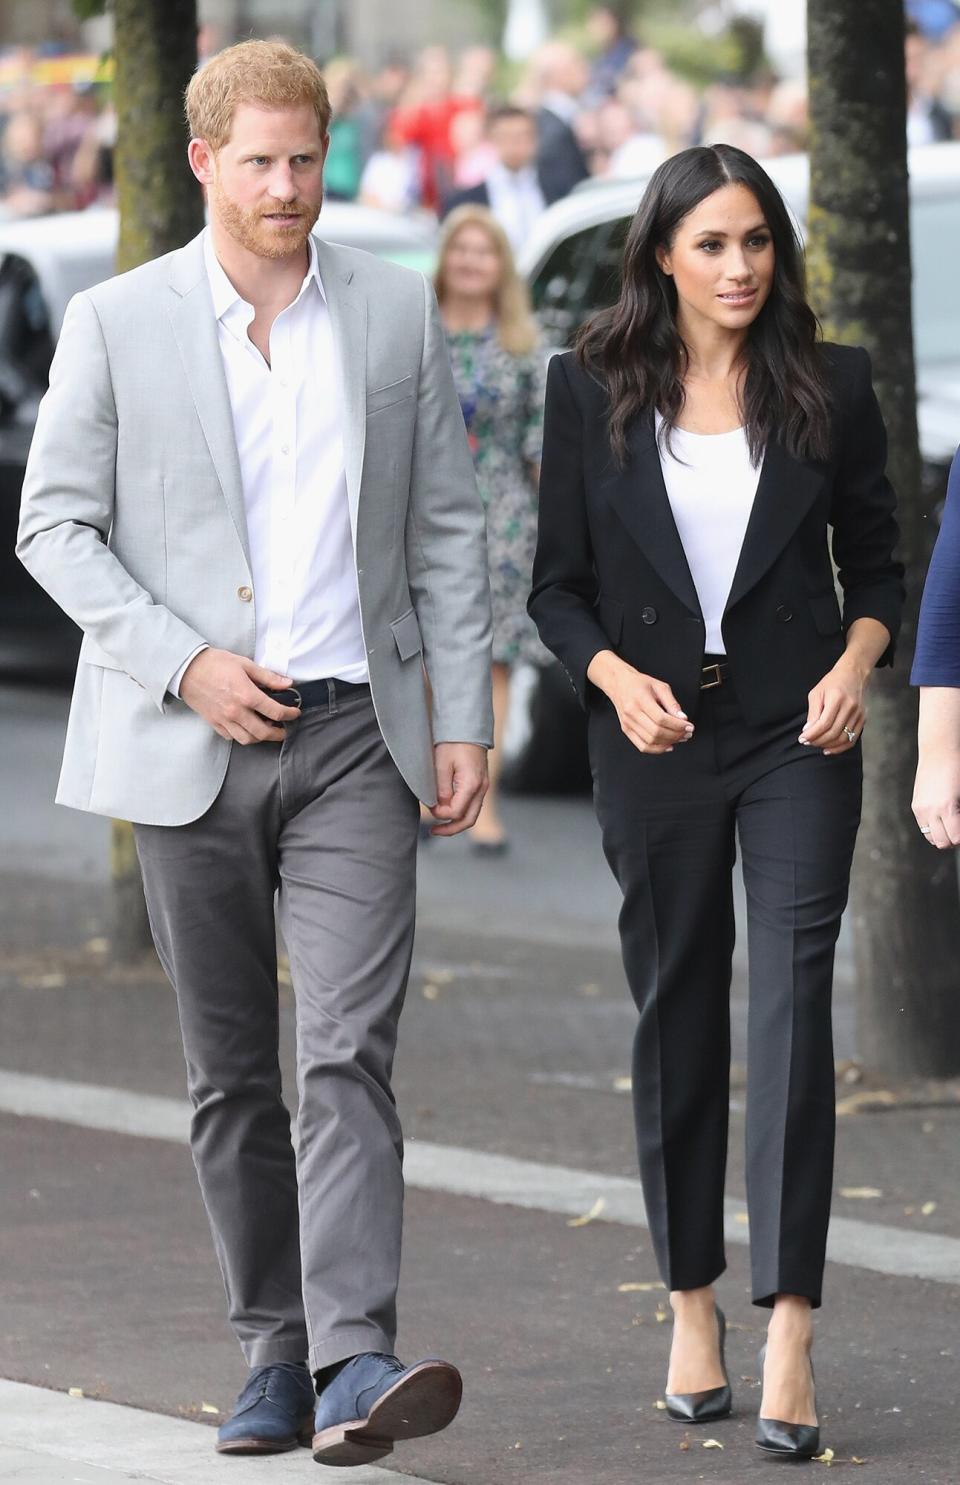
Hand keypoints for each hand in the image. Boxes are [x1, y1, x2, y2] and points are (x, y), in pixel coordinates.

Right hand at [179, 648, 300, 743]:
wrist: (187, 669)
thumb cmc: (215, 663)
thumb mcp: (245, 664)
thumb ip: (268, 677)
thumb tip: (287, 683)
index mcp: (246, 695)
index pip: (275, 711)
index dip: (289, 714)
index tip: (294, 713)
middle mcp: (236, 711)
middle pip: (263, 732)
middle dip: (278, 734)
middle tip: (284, 730)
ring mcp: (224, 719)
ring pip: (247, 739)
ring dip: (260, 738)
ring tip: (266, 731)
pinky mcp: (214, 723)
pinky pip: (231, 737)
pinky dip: (242, 736)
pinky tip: (247, 728)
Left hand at [428, 742, 488, 835]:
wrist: (467, 727)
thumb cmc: (452, 743)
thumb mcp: (440, 765)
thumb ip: (440, 790)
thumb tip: (438, 807)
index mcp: (472, 784)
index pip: (456, 812)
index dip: (440, 815)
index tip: (428, 807)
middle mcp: (481, 789)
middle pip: (468, 820)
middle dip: (450, 829)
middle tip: (433, 832)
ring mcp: (483, 787)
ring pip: (472, 815)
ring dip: (456, 823)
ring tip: (439, 826)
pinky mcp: (480, 785)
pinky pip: (472, 806)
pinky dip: (461, 813)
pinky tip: (447, 812)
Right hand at [591, 652, 692, 754]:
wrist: (619, 683)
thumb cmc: (639, 683)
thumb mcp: (659, 687)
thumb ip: (672, 703)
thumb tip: (682, 718)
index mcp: (640, 699)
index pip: (661, 718)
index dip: (678, 725)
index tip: (689, 726)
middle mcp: (632, 713)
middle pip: (656, 731)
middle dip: (676, 735)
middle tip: (687, 733)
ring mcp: (628, 723)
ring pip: (650, 741)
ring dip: (668, 742)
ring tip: (680, 738)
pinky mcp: (626, 730)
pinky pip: (642, 746)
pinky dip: (657, 749)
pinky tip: (667, 746)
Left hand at [800, 654, 867, 753]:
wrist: (853, 674)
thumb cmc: (831, 683)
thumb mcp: (816, 693)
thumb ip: (813, 713)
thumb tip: (808, 731)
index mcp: (837, 698)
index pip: (824, 723)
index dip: (812, 734)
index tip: (802, 739)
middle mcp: (850, 707)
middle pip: (834, 732)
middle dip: (818, 741)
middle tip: (807, 742)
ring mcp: (859, 714)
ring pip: (843, 738)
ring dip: (827, 745)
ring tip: (816, 744)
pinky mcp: (863, 719)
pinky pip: (852, 739)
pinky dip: (840, 747)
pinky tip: (828, 749)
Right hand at [912, 748, 959, 848]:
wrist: (939, 751)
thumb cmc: (957, 769)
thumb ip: (959, 815)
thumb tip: (958, 829)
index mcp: (947, 807)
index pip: (955, 838)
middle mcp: (931, 810)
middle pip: (942, 842)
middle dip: (953, 840)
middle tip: (959, 832)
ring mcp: (921, 809)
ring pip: (930, 838)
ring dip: (941, 836)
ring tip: (950, 828)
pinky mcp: (916, 806)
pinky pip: (923, 827)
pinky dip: (933, 828)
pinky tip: (941, 820)